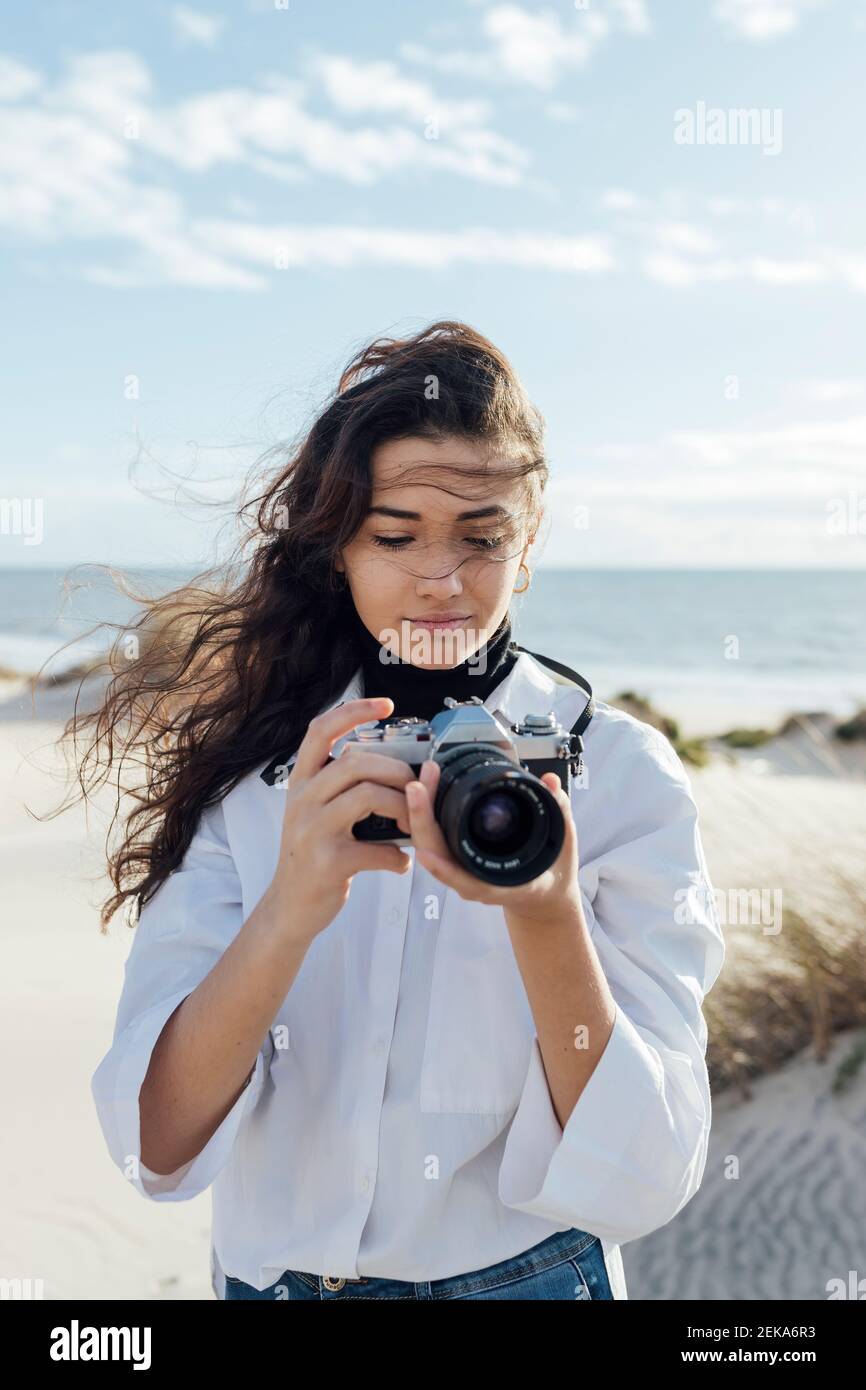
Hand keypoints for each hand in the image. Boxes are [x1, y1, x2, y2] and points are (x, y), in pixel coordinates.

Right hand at [270, 696, 413, 942]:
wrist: (290, 906)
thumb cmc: (314, 854)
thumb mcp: (317, 812)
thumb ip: (343, 788)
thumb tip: (398, 769)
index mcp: (301, 782)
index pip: (320, 730)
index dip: (353, 711)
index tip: (386, 705)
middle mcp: (302, 800)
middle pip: (356, 762)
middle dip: (397, 771)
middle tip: (415, 790)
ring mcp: (312, 830)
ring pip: (368, 795)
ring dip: (403, 809)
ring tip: (410, 827)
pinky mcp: (327, 862)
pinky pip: (377, 848)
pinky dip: (397, 857)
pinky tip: (399, 864)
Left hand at [404, 759, 581, 924]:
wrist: (542, 894)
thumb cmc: (549, 874)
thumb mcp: (562, 844)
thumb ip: (559, 811)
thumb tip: (550, 781)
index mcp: (497, 885)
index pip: (462, 880)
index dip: (443, 869)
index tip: (428, 852)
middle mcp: (471, 879)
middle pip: (434, 852)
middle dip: (422, 818)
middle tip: (419, 785)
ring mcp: (460, 868)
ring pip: (428, 844)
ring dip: (419, 812)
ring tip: (420, 781)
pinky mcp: (456, 854)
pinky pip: (433, 837)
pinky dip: (425, 815)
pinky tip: (422, 792)